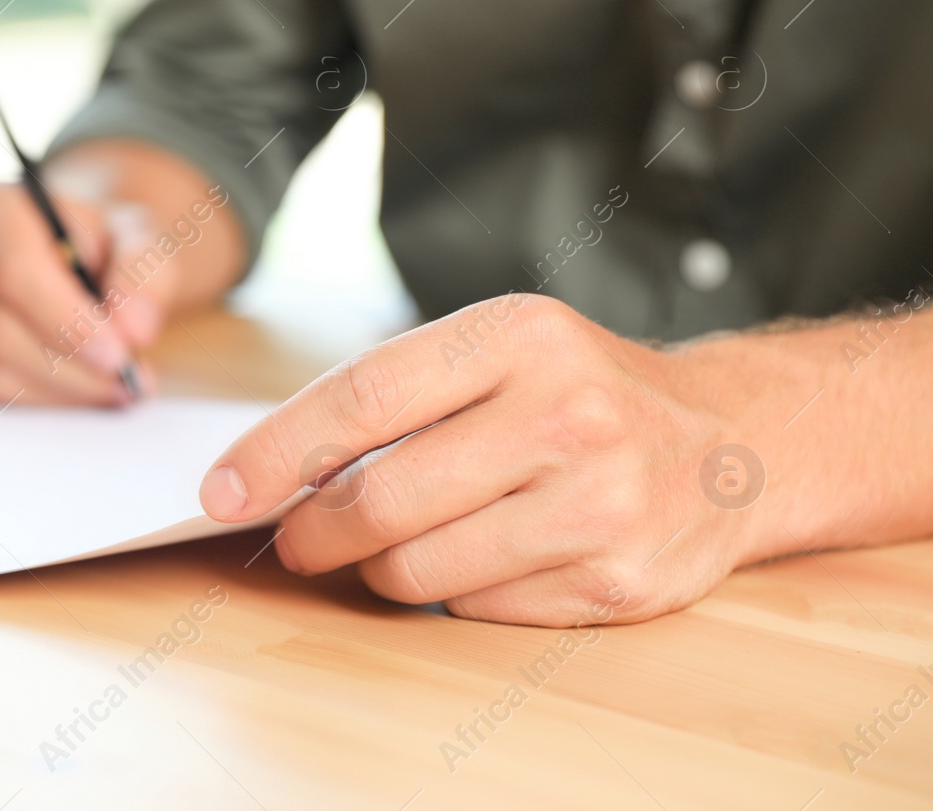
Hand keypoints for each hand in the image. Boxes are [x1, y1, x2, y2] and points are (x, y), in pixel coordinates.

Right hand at [0, 183, 175, 404]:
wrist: (67, 252)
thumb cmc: (99, 248)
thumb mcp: (138, 243)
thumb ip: (144, 277)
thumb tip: (134, 330)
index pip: (14, 272)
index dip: (65, 322)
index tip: (117, 355)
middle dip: (69, 368)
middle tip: (127, 384)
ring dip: (57, 390)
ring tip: (111, 387)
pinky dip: (32, 399)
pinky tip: (72, 388)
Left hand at [199, 294, 761, 626]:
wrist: (727, 442)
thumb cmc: (575, 391)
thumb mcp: (498, 351)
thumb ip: (395, 396)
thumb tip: (271, 471)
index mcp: (518, 336)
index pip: (362, 400)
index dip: (275, 452)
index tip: (218, 492)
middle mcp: (565, 413)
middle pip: (382, 498)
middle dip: (314, 530)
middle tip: (295, 539)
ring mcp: (599, 502)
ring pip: (419, 569)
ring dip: (383, 568)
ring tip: (400, 541)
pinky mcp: (617, 580)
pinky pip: (478, 609)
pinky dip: (455, 592)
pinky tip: (486, 556)